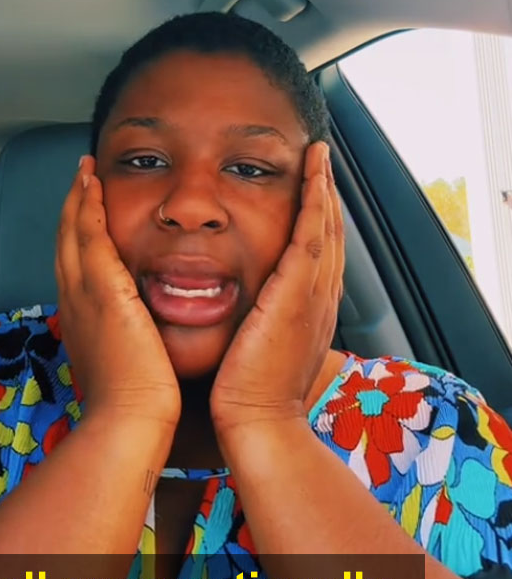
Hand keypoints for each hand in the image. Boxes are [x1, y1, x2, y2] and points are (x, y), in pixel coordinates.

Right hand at [55, 155, 180, 425]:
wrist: (128, 420)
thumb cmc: (132, 406)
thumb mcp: (123, 368)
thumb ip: (127, 344)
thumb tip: (139, 338)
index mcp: (81, 321)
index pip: (76, 269)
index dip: (77, 239)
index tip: (86, 218)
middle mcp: (73, 302)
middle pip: (65, 244)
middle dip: (71, 210)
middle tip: (79, 181)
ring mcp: (82, 293)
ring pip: (72, 232)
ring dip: (77, 198)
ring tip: (84, 171)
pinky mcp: (101, 288)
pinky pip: (89, 233)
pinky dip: (87, 205)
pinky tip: (92, 181)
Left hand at [210, 141, 343, 433]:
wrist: (258, 423)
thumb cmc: (251, 397)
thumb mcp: (261, 356)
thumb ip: (261, 330)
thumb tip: (249, 322)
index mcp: (309, 314)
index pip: (317, 257)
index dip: (318, 223)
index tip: (312, 197)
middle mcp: (320, 299)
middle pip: (330, 235)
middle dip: (327, 197)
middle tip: (321, 162)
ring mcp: (314, 294)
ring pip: (326, 226)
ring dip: (324, 187)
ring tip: (320, 155)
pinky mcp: (298, 292)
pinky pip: (312, 232)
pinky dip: (316, 199)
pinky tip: (314, 170)